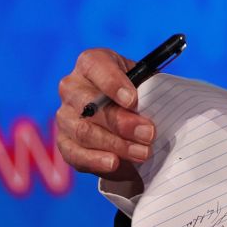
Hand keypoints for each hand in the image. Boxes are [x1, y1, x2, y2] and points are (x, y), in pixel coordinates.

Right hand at [55, 47, 154, 190]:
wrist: (127, 117)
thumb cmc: (138, 94)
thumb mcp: (146, 84)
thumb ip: (149, 90)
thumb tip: (161, 106)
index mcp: (91, 63)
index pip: (95, 66)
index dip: (113, 83)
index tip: (132, 100)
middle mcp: (72, 87)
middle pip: (90, 105)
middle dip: (121, 122)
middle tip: (149, 133)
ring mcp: (64, 116)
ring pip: (84, 131)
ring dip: (116, 144)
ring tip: (143, 153)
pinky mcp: (64, 142)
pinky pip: (74, 153)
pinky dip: (95, 160)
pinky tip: (114, 163)